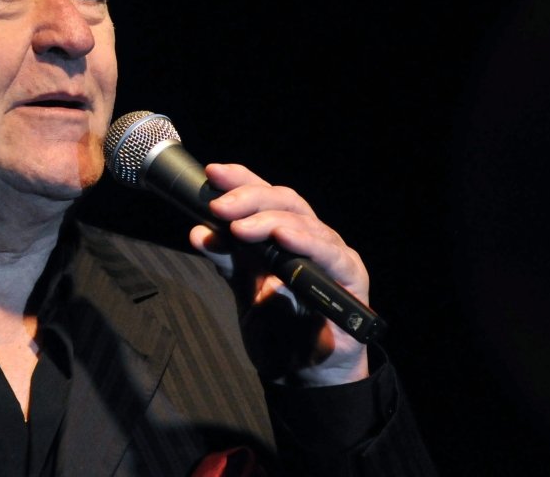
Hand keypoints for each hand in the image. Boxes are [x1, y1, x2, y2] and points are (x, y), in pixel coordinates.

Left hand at [189, 163, 369, 385]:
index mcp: (285, 233)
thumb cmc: (278, 329)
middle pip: (284, 201)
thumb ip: (227, 260)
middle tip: (218, 207)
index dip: (240, 180)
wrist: (302, 375)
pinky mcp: (350, 276)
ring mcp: (332, 254)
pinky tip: (283, 237)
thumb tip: (199, 232)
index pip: (264, 196)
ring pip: (304, 222)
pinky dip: (305, 242)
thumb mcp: (243, 290)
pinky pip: (329, 253)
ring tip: (239, 227)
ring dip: (269, 221)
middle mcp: (311, 236)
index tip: (212, 173)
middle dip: (249, 198)